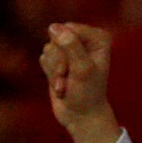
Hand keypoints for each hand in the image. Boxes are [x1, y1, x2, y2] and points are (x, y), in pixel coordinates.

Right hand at [41, 23, 120, 142]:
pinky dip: (49, 74)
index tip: (75, 68)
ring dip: (54, 71)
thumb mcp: (82, 68)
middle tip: (68, 78)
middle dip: (59, 62)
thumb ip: (70, 45)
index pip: (69, 29)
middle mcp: (85, 40)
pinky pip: (43, 58)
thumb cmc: (88, 93)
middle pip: (57, 38)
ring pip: (48, 49)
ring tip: (65, 85)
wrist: (81, 116)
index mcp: (98, 38)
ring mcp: (70, 49)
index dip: (66, 50)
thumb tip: (53, 27)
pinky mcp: (57, 59)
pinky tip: (60, 85)